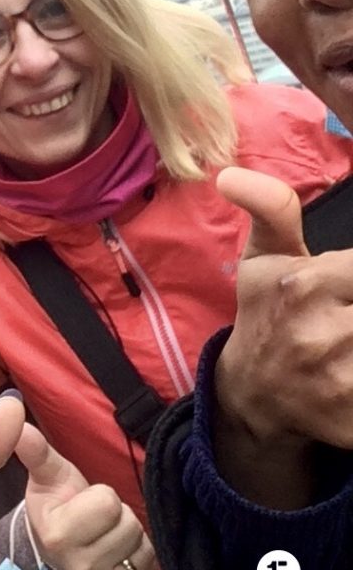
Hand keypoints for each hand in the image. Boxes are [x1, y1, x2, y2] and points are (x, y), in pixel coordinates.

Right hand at [15, 423, 154, 569]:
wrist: (57, 547)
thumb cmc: (56, 503)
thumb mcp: (47, 474)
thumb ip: (36, 450)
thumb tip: (19, 424)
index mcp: (58, 534)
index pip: (107, 502)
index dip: (100, 495)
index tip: (82, 502)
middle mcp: (78, 565)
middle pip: (128, 523)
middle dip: (117, 514)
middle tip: (96, 519)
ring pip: (141, 545)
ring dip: (130, 535)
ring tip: (107, 534)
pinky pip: (150, 567)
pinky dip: (140, 556)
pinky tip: (119, 553)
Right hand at [216, 167, 352, 449]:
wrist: (253, 394)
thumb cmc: (268, 313)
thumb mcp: (264, 257)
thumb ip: (270, 207)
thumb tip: (229, 175)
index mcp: (304, 286)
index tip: (344, 289)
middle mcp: (322, 336)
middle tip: (345, 315)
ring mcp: (341, 385)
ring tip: (348, 339)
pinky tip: (350, 370)